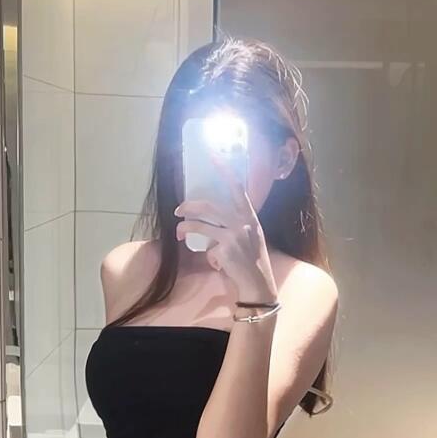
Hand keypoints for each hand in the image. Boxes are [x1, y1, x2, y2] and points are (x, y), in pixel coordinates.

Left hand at [175, 160, 276, 302]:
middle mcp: (242, 222)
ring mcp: (233, 234)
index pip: (237, 188)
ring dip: (185, 226)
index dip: (225, 171)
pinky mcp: (224, 248)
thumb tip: (214, 220)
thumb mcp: (252, 235)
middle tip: (179, 210)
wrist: (258, 281)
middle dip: (189, 206)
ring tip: (178, 230)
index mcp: (250, 215)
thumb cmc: (253, 259)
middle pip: (209, 206)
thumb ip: (237, 223)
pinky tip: (210, 259)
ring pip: (200, 224)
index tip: (214, 156)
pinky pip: (206, 246)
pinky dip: (206, 253)